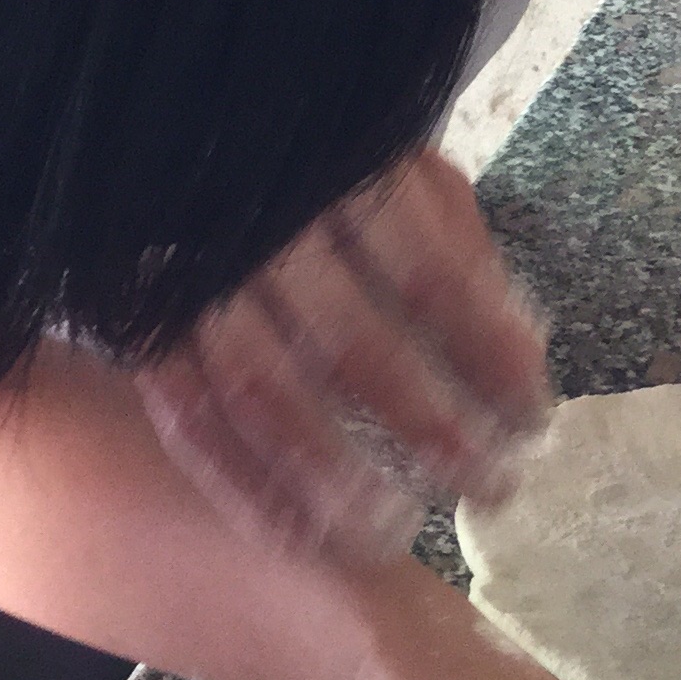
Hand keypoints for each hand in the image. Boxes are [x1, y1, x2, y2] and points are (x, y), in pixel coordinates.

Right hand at [134, 150, 551, 559]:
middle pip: (352, 341)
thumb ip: (462, 250)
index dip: (488, 355)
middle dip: (429, 427)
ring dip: (334, 477)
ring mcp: (196, 276)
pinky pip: (189, 418)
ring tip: (394, 533)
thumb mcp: (407, 172)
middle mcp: (267, 223)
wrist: (189, 144)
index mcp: (348, 171)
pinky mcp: (146, 324)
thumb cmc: (326, 169)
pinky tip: (300, 535)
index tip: (533, 419)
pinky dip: (244, 486)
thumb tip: (520, 355)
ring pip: (263, 391)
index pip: (432, 274)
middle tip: (489, 487)